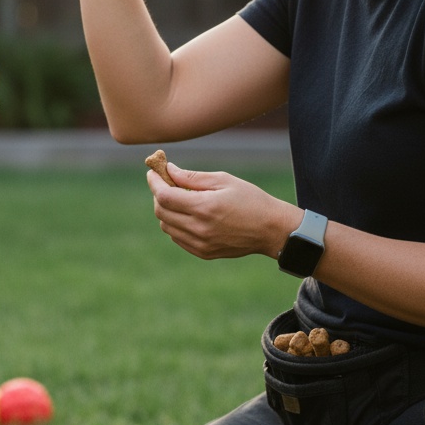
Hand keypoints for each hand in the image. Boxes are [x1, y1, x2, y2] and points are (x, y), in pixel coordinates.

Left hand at [147, 161, 296, 260]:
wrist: (271, 230)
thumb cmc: (250, 199)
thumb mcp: (223, 180)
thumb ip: (192, 177)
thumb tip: (169, 171)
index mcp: (204, 207)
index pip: (164, 196)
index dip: (154, 182)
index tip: (152, 172)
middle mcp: (199, 228)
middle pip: (161, 212)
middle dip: (158, 195)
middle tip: (165, 183)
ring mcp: (200, 244)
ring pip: (166, 226)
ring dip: (166, 210)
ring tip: (179, 198)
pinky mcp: (204, 253)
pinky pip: (177, 238)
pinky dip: (175, 224)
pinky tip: (187, 214)